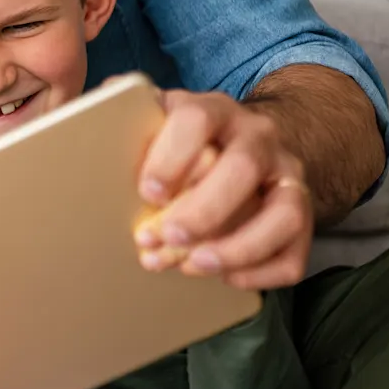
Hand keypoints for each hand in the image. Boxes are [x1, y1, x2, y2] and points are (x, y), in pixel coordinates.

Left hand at [135, 90, 314, 290]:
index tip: (148, 192)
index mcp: (213, 110)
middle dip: (203, 210)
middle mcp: (257, 138)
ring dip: (239, 247)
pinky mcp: (301, 214)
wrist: (242, 142)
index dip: (171, 157)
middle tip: (168, 236)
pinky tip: (226, 278)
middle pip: (243, 168)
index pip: (197, 119)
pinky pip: (296, 251)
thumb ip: (125, 114)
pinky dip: (263, 272)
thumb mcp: (155, 118)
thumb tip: (87, 115)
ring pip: (285, 213)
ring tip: (194, 265)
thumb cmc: (181, 141)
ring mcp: (286, 176)